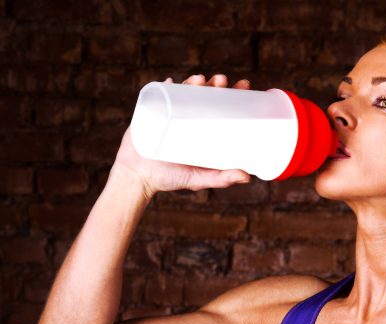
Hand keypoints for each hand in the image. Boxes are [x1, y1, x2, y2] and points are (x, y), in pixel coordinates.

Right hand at [113, 74, 252, 197]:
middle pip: (207, 94)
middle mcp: (190, 117)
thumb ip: (221, 179)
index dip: (235, 94)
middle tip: (221, 80)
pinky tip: (171, 82)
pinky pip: (160, 94)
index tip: (245, 85)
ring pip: (185, 90)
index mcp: (205, 129)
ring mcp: (171, 112)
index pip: (224, 106)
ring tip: (199, 79)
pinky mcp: (153, 111)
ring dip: (193, 81)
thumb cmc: (171, 178)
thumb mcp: (198, 178)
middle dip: (216, 84)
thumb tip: (247, 177)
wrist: (137, 177)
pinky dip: (166, 86)